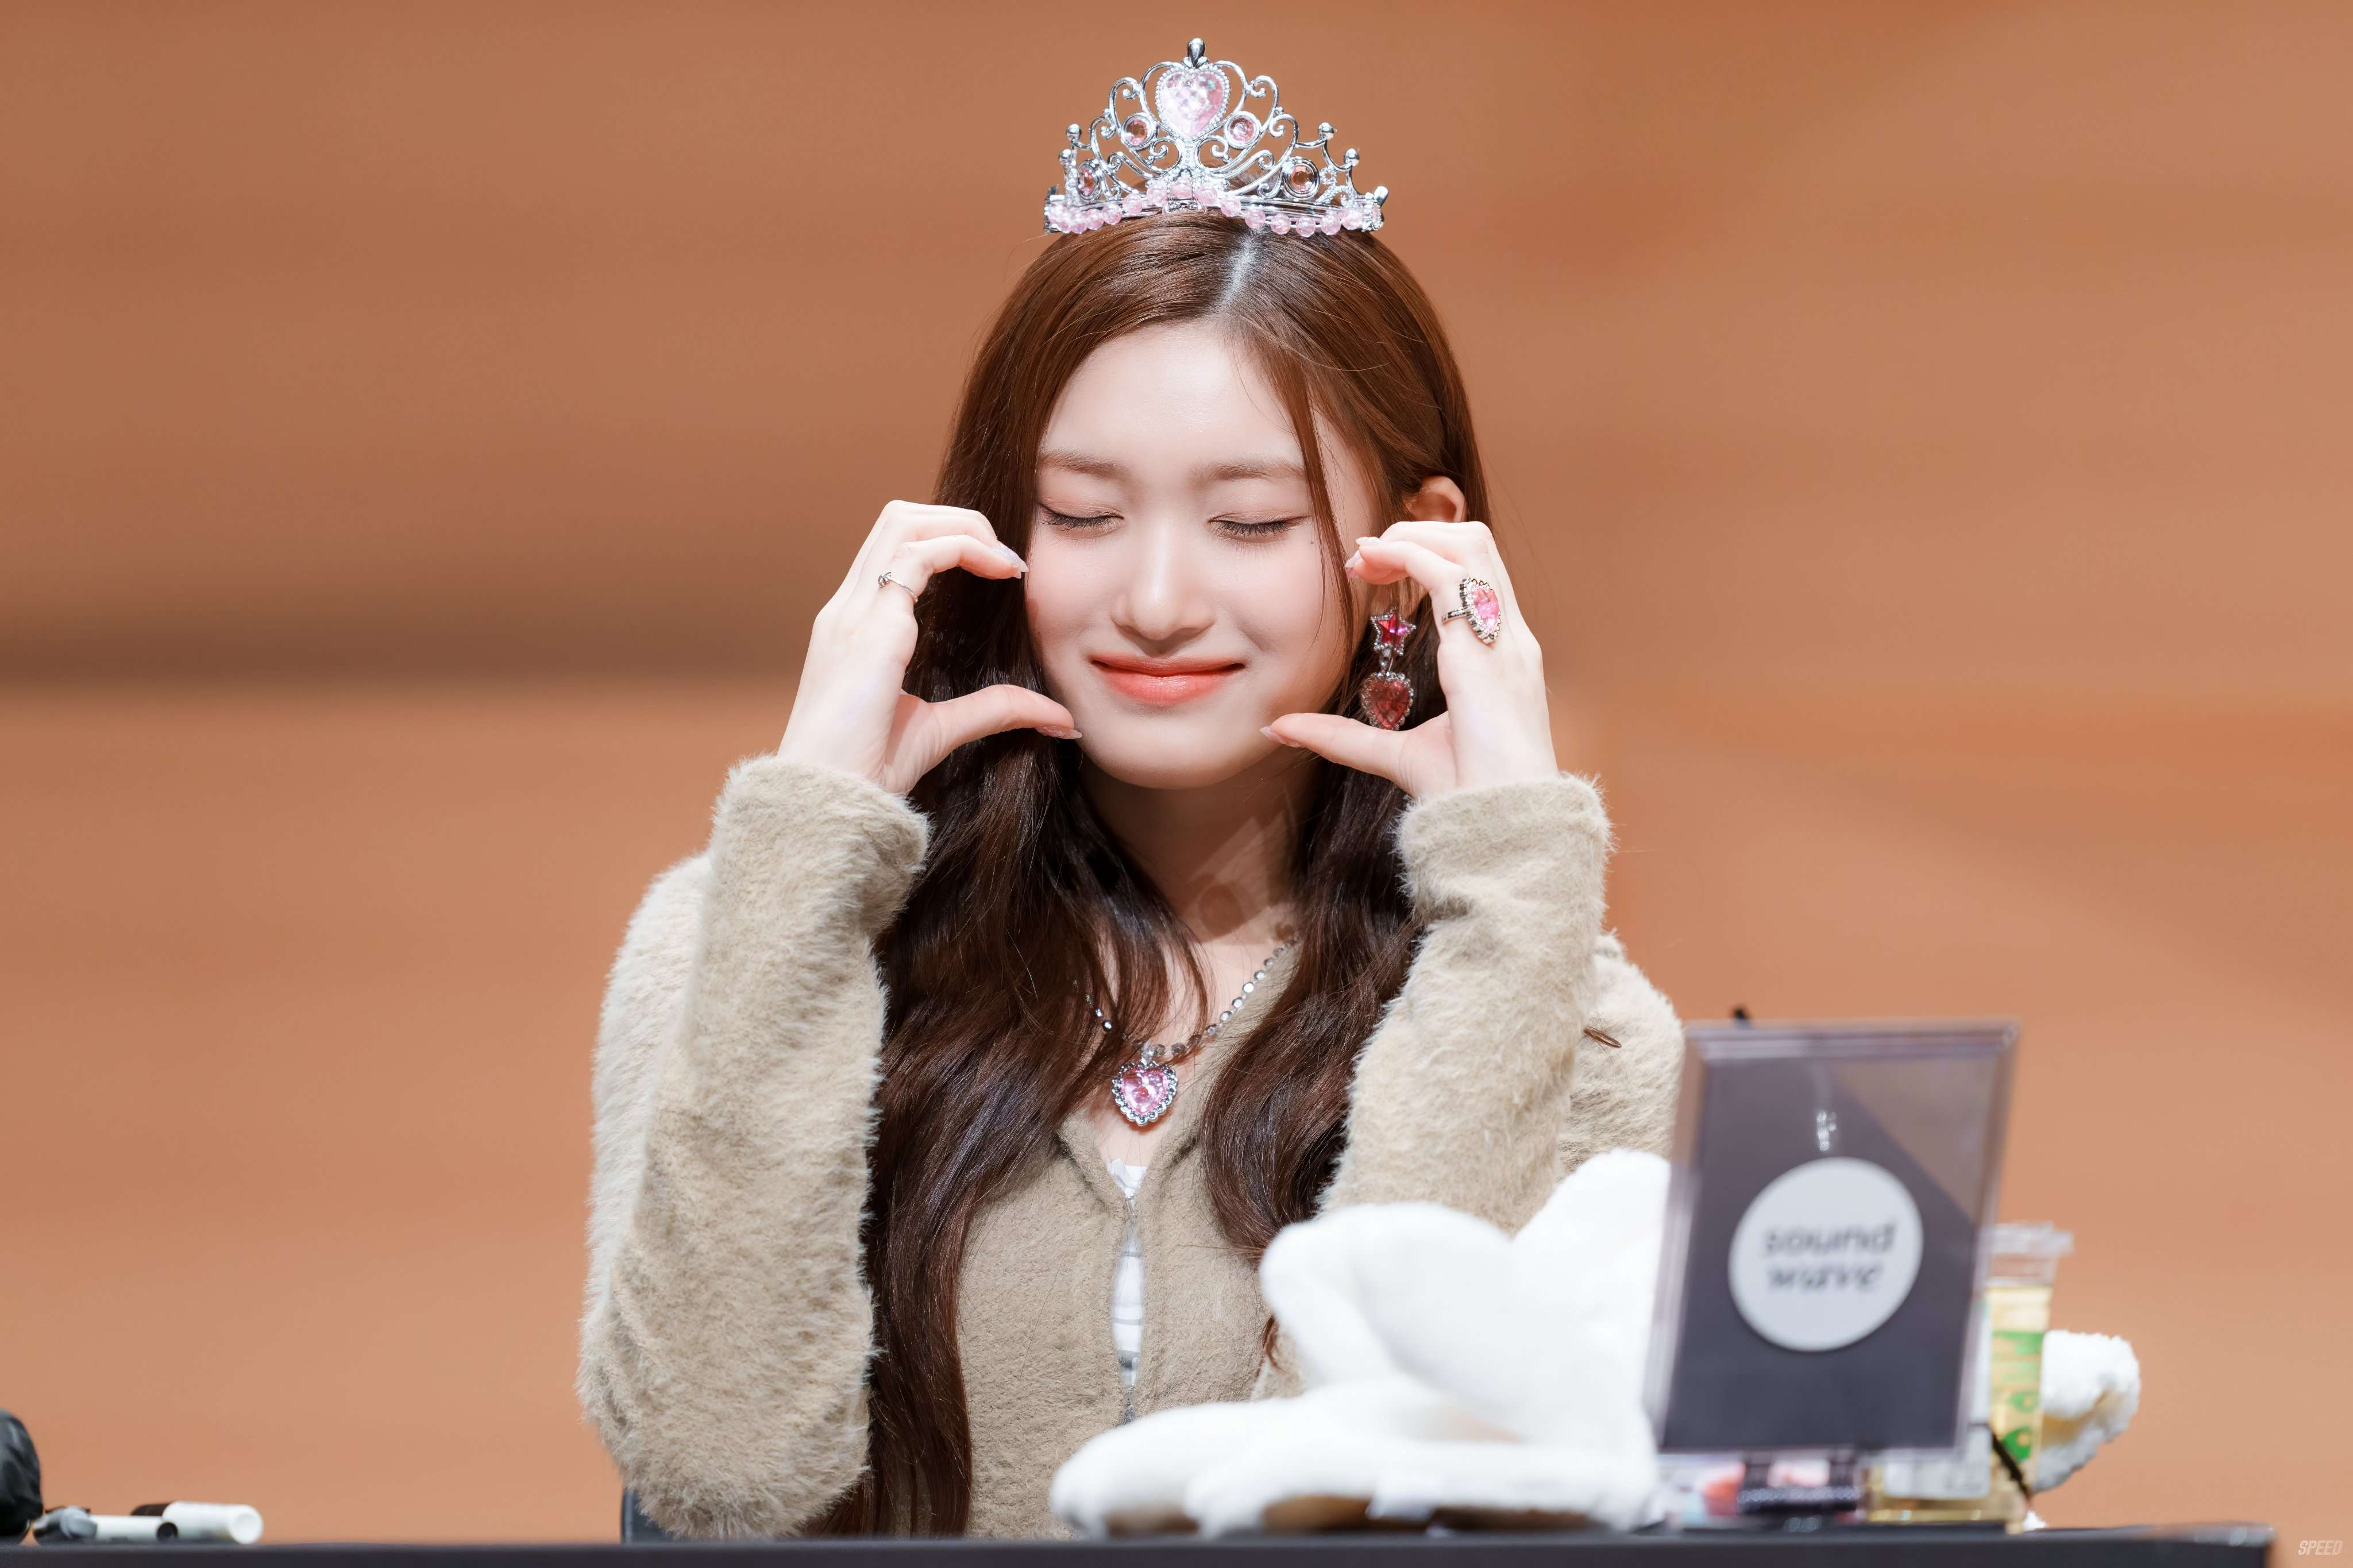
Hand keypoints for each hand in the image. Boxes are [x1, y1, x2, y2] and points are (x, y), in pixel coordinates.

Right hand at [778, 500, 1077, 795]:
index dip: (950, 540)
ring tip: (1007, 559)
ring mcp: (853, 613)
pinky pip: (918, 557)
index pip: (896, 548)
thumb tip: (1059, 718)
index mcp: (855, 626)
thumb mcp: (942, 730)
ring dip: (963, 525)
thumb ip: (994, 711)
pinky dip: (964, 548)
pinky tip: (1001, 572)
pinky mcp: (870, 629)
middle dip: (958, 519)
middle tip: (1007, 555)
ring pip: (903, 521)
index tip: (1002, 568)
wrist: (829, 799)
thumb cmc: (868, 770)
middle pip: (897, 518)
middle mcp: (848, 609)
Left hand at [1264, 521, 1556, 800]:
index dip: (1424, 552)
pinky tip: (1371, 564)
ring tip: (1364, 554)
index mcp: (1498, 653)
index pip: (1474, 571)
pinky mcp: (1483, 651)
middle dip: (1417, 531)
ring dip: (1411, 533)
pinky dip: (1408, 554)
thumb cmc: (1464, 796)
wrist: (1503, 827)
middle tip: (1362, 555)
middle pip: (1475, 541)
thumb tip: (1279, 727)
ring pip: (1469, 542)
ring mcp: (1501, 639)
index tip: (1370, 567)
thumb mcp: (1394, 754)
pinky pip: (1449, 575)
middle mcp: (1507, 636)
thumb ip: (1341, 737)